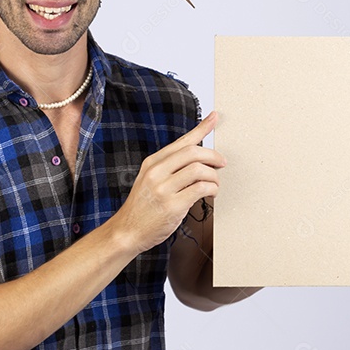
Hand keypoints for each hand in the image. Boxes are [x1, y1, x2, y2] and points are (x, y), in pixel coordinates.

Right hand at [116, 112, 225, 252]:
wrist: (127, 231)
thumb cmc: (142, 208)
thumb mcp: (149, 180)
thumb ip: (169, 168)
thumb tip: (196, 157)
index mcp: (152, 163)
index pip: (182, 141)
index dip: (201, 128)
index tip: (214, 118)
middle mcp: (156, 172)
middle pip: (193, 152)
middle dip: (214, 156)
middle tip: (222, 163)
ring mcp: (163, 189)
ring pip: (199, 170)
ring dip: (214, 176)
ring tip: (214, 185)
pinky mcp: (173, 205)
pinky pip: (201, 189)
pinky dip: (212, 189)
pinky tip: (211, 194)